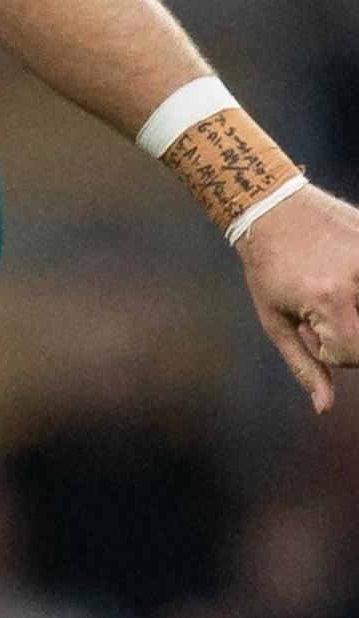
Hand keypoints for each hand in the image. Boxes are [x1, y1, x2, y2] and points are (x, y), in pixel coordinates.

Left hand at [235, 183, 358, 410]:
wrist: (273, 209)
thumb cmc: (268, 269)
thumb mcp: (275, 321)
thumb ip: (305, 366)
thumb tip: (324, 409)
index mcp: (331, 299)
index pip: (354, 354)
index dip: (334, 353)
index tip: (312, 331)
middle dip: (351, 334)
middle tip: (323, 310)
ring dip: (355, 312)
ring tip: (333, 291)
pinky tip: (342, 276)